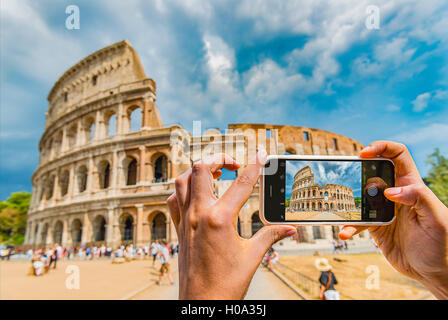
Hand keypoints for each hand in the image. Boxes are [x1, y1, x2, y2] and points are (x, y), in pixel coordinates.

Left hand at [167, 151, 296, 299]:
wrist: (202, 303)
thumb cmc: (226, 284)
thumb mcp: (253, 257)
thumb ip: (271, 236)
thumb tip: (290, 227)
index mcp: (220, 219)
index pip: (241, 184)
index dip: (254, 165)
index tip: (261, 153)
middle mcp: (198, 214)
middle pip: (201, 169)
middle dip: (218, 158)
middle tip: (233, 164)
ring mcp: (185, 220)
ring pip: (182, 179)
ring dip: (198, 170)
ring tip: (215, 172)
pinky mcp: (179, 228)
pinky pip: (174, 199)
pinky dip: (183, 188)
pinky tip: (196, 192)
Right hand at [339, 141, 447, 298]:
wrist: (432, 272)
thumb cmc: (441, 245)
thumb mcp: (437, 219)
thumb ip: (419, 199)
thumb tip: (390, 190)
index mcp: (413, 186)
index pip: (398, 156)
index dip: (382, 147)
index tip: (365, 152)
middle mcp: (396, 194)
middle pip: (374, 170)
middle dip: (359, 168)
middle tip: (347, 174)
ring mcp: (383, 209)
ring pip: (361, 195)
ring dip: (348, 199)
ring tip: (339, 206)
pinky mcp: (375, 226)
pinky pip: (357, 221)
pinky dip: (349, 227)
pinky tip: (345, 233)